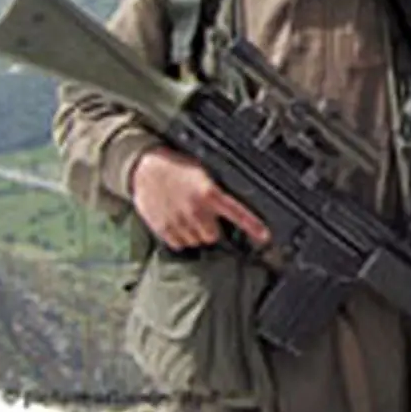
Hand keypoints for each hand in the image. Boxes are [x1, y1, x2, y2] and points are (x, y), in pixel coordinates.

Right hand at [130, 146, 270, 249]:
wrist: (145, 168)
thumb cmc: (176, 168)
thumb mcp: (202, 173)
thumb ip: (216, 192)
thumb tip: (229, 206)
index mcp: (209, 192)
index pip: (237, 212)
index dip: (253, 226)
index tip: (265, 237)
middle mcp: (195, 209)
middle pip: (213, 236)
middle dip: (212, 229)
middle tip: (205, 217)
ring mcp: (178, 221)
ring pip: (196, 241)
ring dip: (195, 233)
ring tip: (188, 217)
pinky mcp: (163, 228)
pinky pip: (179, 244)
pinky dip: (180, 237)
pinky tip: (177, 222)